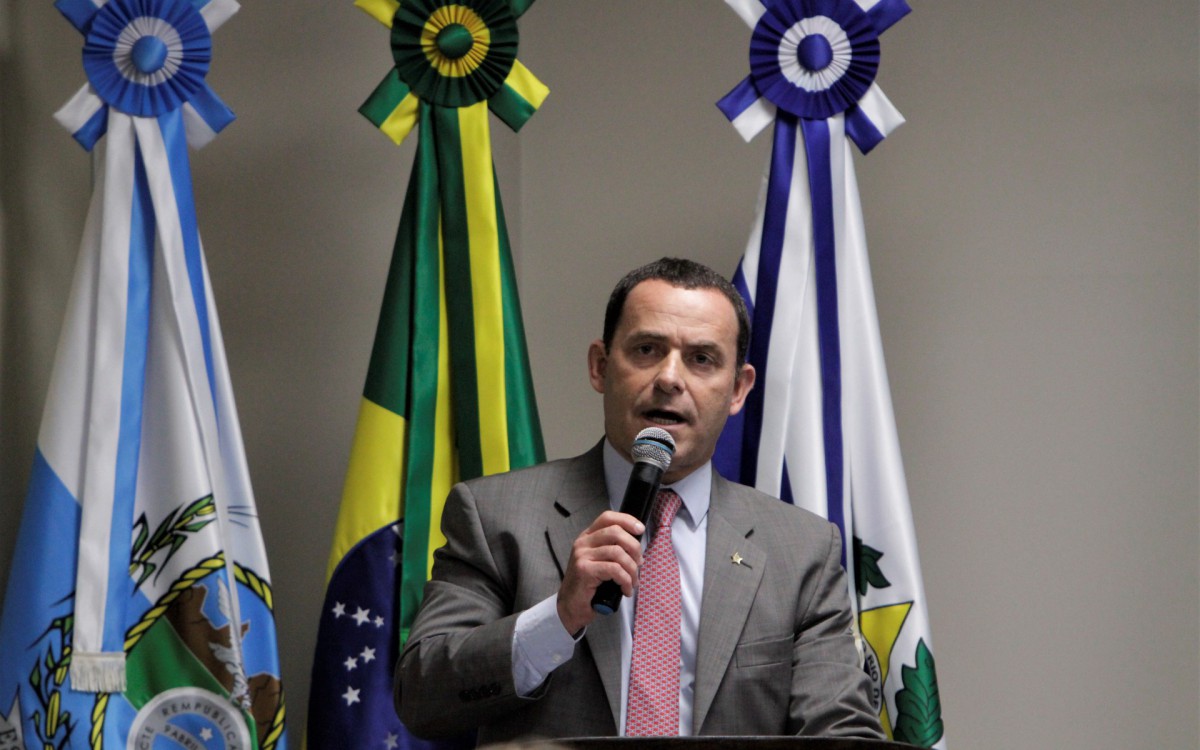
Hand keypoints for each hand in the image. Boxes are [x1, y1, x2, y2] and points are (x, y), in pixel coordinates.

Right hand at [556, 511, 644, 634]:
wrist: (571, 607)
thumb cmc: (589, 586)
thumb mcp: (601, 562)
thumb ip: (613, 551)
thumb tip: (637, 548)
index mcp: (587, 537)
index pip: (607, 517)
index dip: (627, 520)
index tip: (640, 529)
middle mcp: (583, 543)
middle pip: (615, 532)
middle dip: (634, 547)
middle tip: (639, 563)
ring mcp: (582, 556)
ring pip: (617, 552)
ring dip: (632, 569)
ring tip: (633, 581)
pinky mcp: (585, 570)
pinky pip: (614, 569)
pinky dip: (626, 580)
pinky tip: (626, 590)